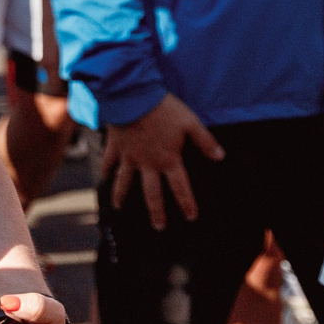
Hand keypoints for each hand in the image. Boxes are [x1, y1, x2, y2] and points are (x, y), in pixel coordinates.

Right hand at [103, 93, 224, 230]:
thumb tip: (221, 157)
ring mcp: (129, 157)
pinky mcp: (115, 146)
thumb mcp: (190, 122)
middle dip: (156, 212)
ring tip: (118, 208)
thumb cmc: (164, 109)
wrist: (131, 96)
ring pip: (125, 182)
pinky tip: (103, 177)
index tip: (191, 217)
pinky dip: (105, 170)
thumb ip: (205, 141)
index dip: (187, 203)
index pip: (180, 188)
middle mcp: (148, 164)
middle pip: (152, 193)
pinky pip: (108, 161)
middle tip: (158, 227)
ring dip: (122, 196)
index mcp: (168, 160)